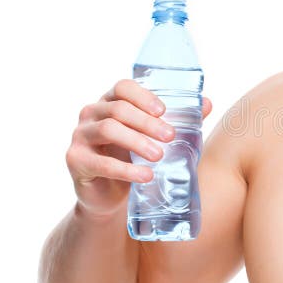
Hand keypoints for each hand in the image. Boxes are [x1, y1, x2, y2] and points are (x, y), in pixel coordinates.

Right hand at [65, 79, 212, 219]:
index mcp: (110, 101)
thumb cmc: (134, 157)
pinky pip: (101, 163)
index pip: (123, 87)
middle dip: (147, 122)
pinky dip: (126, 170)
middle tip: (171, 136)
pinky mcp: (75, 160)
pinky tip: (145, 176)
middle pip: (119, 109)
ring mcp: (80, 136)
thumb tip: (207, 103)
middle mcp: (92, 114)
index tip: (163, 110)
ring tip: (159, 156)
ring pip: (108, 129)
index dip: (143, 96)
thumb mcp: (155, 138)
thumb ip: (179, 119)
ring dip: (137, 141)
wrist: (110, 195)